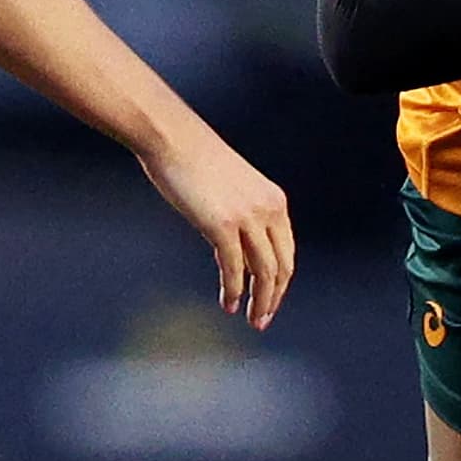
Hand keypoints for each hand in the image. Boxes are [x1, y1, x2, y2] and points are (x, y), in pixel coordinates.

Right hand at [140, 123, 296, 329]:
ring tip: (251, 319)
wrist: (173, 140)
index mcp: (275, 201)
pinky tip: (229, 304)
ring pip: (264, 272)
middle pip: (281, 267)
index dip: (280, 282)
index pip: (287, 253)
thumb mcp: (234, 190)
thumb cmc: (196, 162)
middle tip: (262, 320)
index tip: (270, 301)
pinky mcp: (223, 225)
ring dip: (259, 301)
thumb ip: (243, 217)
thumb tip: (238, 254)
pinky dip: (234, 290)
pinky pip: (235, 269)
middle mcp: (268, 210)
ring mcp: (247, 218)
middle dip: (273, 298)